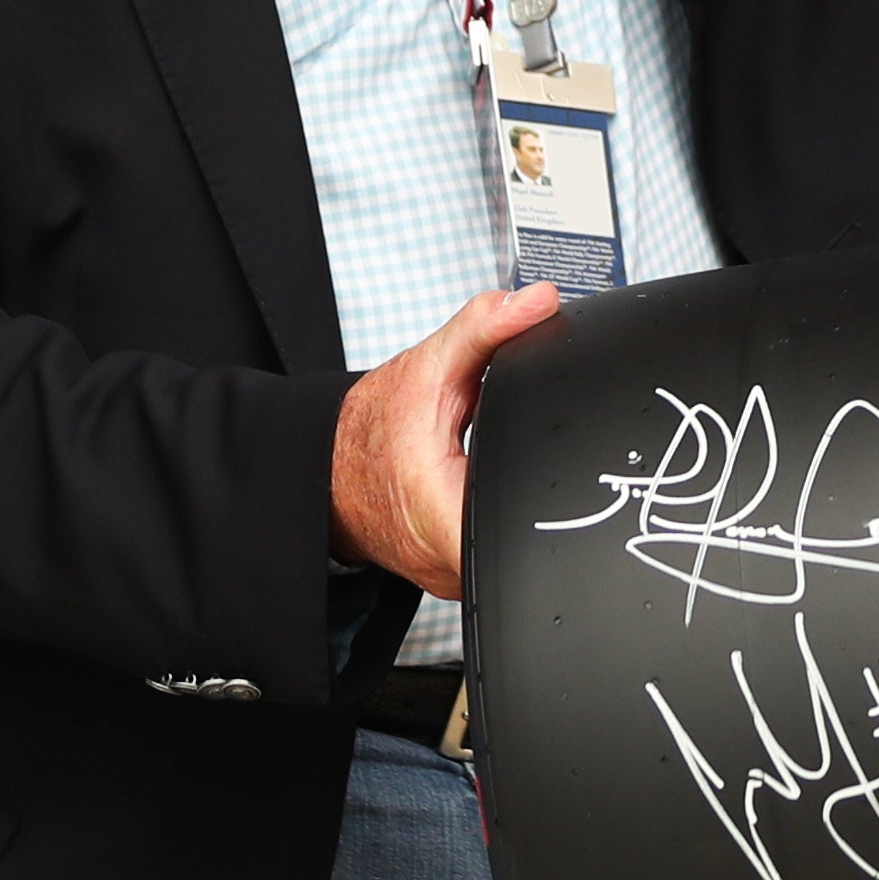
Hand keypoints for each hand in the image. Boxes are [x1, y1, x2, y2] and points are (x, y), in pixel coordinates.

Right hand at [328, 280, 563, 597]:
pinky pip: (496, 551)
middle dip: (541, 487)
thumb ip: (484, 330)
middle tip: (523, 450)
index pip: (523, 526)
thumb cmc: (367, 431)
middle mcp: (450, 561)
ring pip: (518, 548)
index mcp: (442, 515)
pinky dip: (503, 517)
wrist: (325, 469)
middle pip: (533, 536)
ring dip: (521, 505)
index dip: (553, 489)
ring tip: (503, 467)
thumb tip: (537, 303)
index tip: (550, 456)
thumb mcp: (427, 369)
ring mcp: (454, 576)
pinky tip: (493, 488)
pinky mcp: (457, 575)